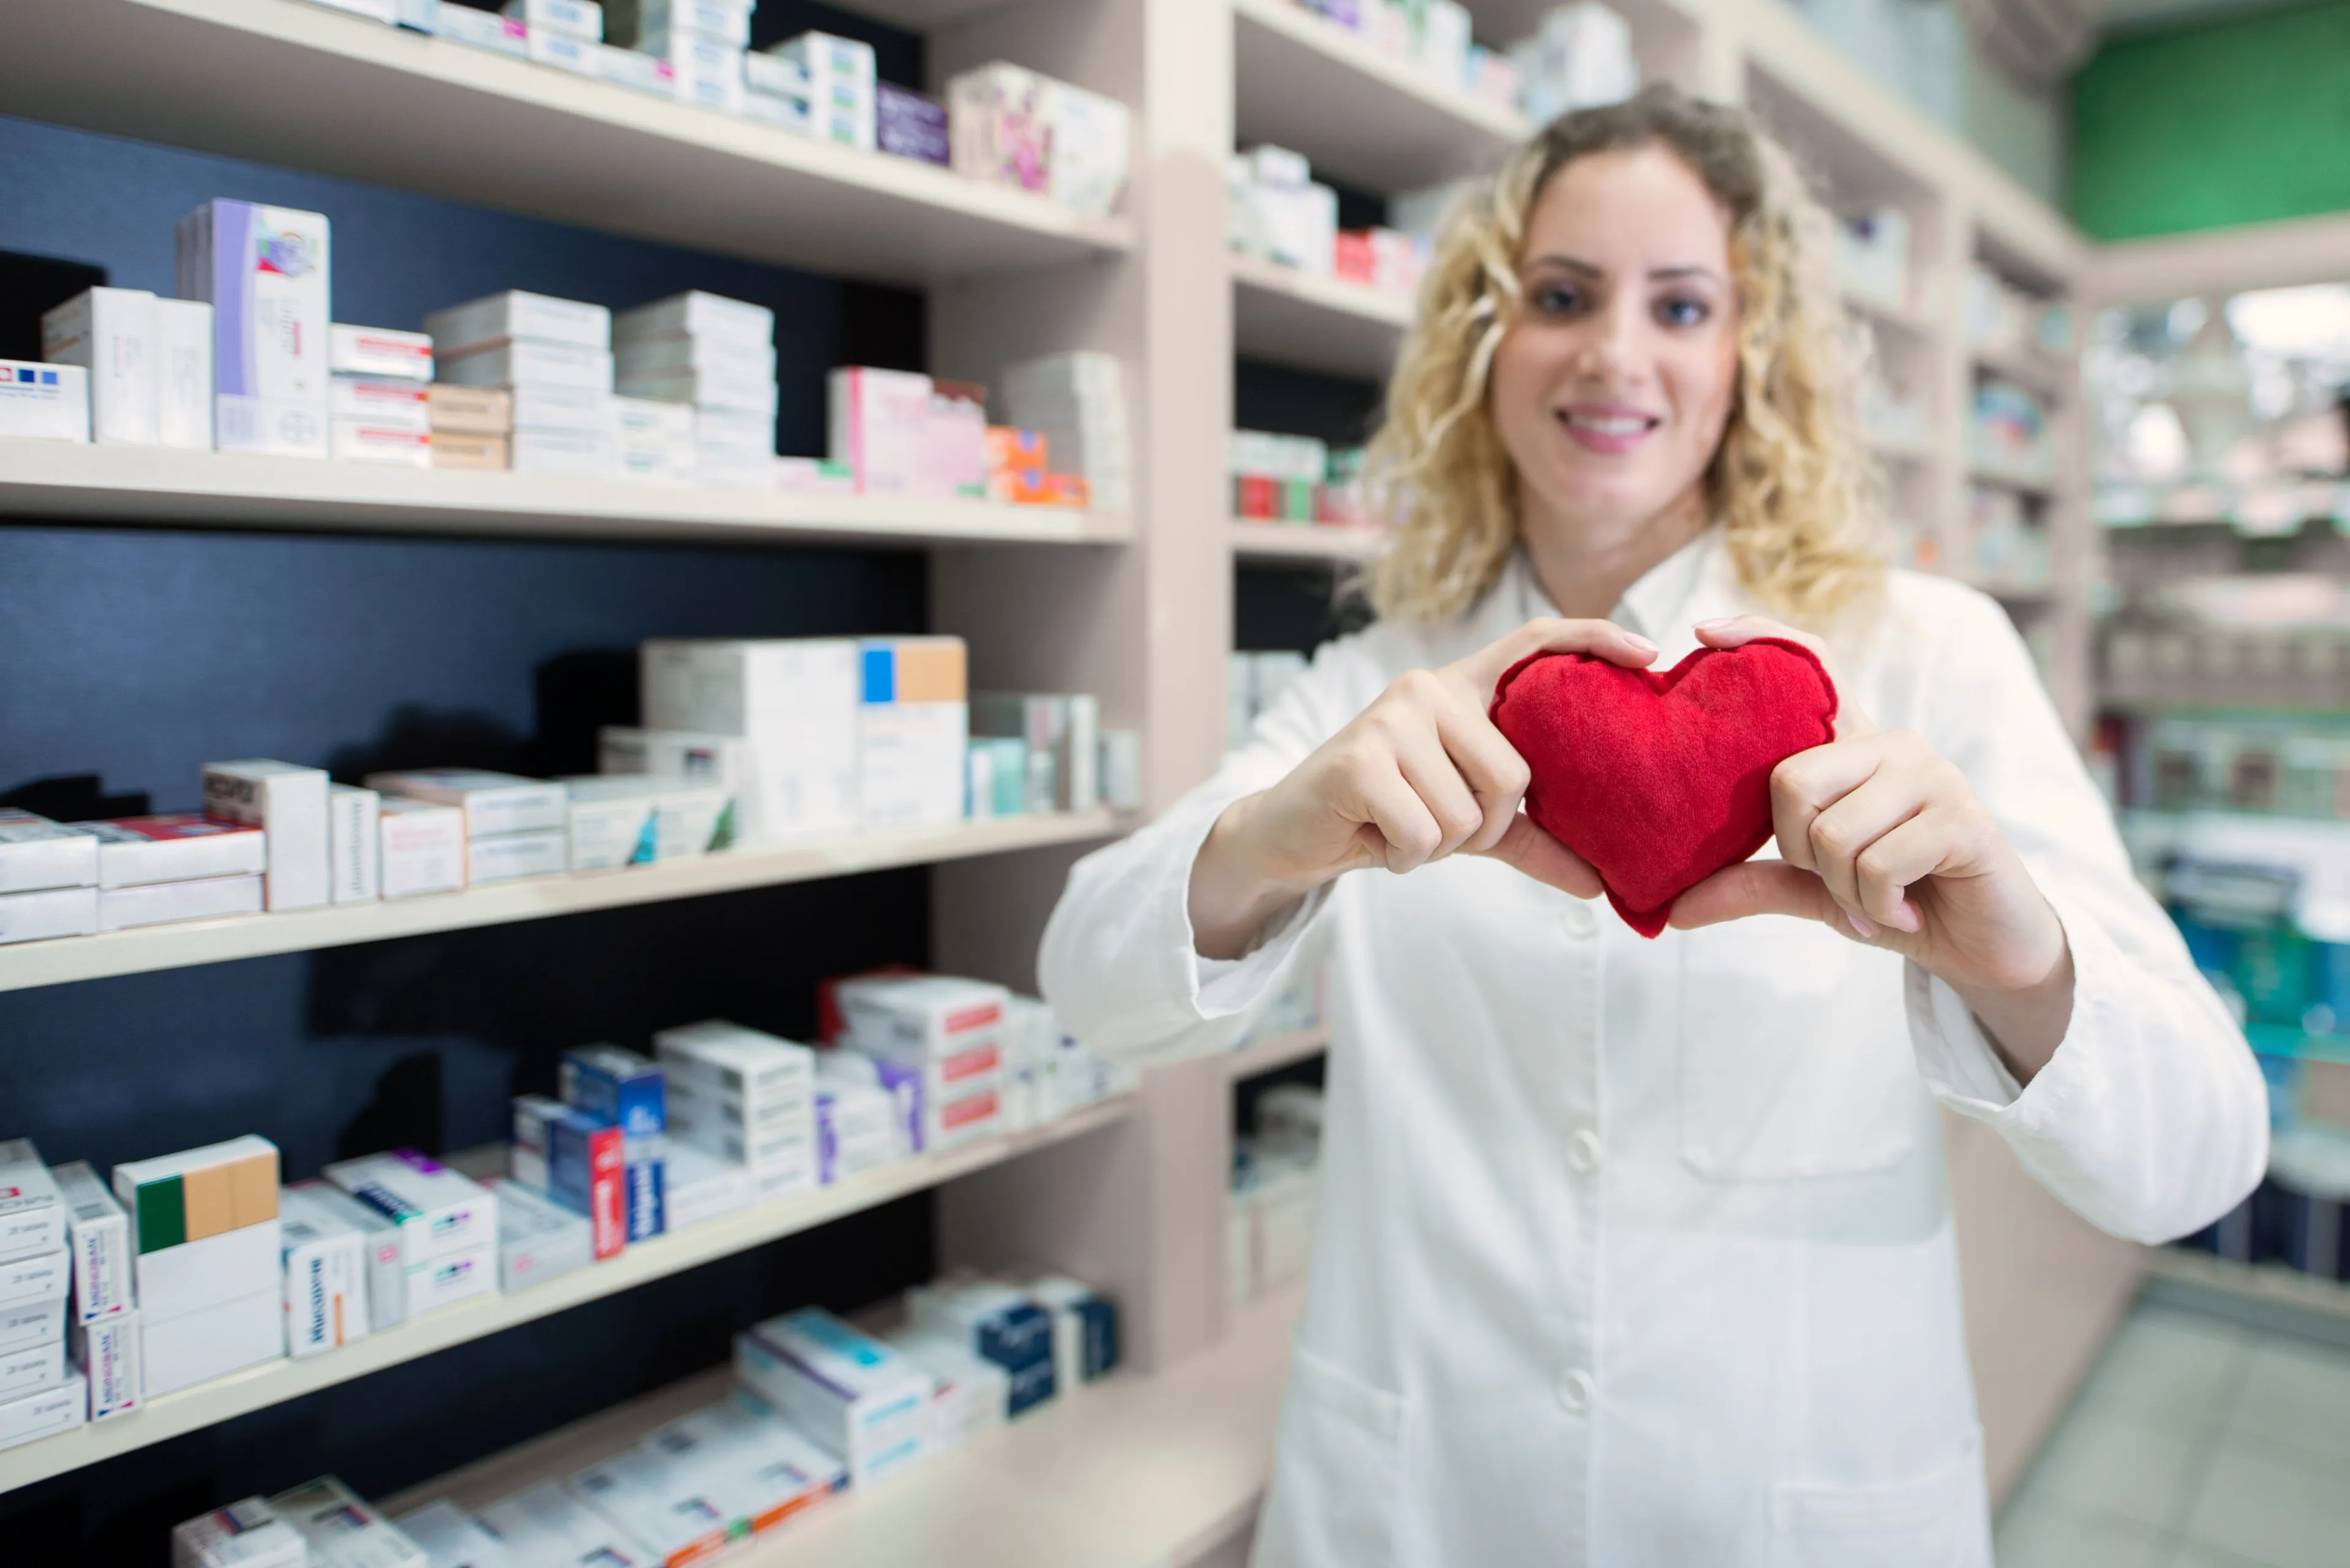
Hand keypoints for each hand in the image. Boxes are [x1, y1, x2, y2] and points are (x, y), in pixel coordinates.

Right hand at [1188, 618, 1659, 959]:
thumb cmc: (1385, 817)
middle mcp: (1427, 686)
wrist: (1292, 835)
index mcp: (1459, 687)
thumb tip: (1604, 886)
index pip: (1535, 640)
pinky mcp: (1359, 758)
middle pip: (1514, 776)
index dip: (1595, 638)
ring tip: (1398, 828)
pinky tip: (1374, 837)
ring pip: (1466, 813)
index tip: (1651, 653)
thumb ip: (1533, 841)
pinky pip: (1425, 834)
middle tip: (1436, 829)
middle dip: (1482, 829)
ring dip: (1437, 847)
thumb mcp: (1466, 825)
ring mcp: (1391, 716)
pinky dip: (1406, 856)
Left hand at [1669, 616, 2074, 1074]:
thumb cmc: (1898, 899)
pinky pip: (1878, 864)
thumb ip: (1752, 883)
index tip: (1701, 632)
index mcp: (1856, 747)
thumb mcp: (1815, 889)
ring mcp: (1934, 775)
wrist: (1984, 946)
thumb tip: (1676, 907)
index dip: (1761, 636)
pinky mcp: (1963, 819)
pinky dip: (1876, 905)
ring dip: (1844, 891)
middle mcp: (1896, 744)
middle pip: (1791, 782)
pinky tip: (1903, 912)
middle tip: (1836, 881)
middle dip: (1799, 853)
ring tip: (1876, 901)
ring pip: (1834, 834)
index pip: (1813, 664)